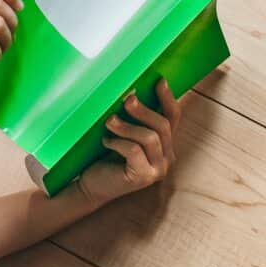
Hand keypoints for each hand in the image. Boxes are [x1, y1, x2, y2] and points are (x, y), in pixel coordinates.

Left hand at [76, 78, 185, 204]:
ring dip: (127, 126)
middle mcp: (167, 158)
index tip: (159, 81)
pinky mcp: (143, 177)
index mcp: (165, 144)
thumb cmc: (107, 156)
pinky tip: (106, 141)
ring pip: (150, 138)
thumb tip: (131, 92)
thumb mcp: (124, 134)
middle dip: (143, 110)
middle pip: (162, 126)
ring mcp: (157, 170)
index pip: (173, 117)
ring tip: (109, 121)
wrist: (91, 185)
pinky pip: (134, 151)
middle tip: (127, 99)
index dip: (168, 98)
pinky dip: (118, 142)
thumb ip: (133, 118)